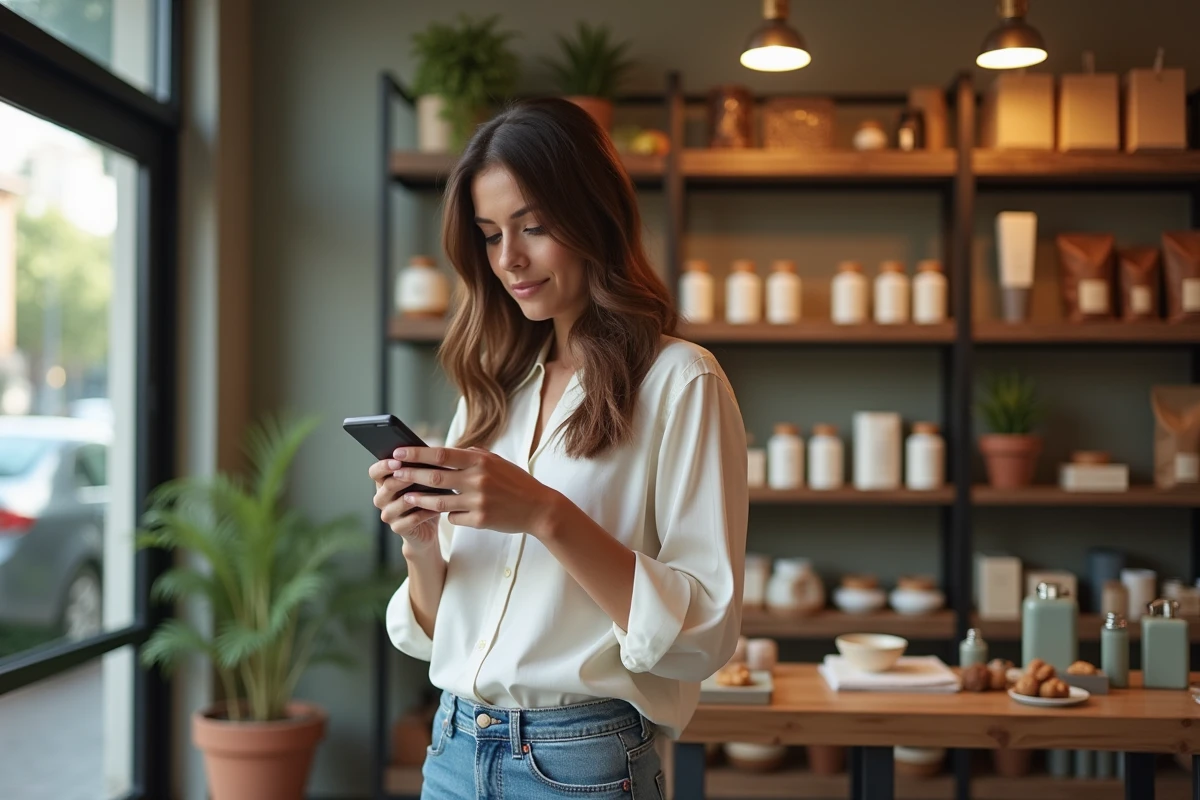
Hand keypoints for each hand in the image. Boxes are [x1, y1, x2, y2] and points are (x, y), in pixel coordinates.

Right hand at [369, 458, 440, 552]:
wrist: (426, 529)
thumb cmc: (423, 498)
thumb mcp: (420, 481)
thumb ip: (418, 468)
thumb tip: (426, 452)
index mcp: (383, 483)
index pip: (375, 472)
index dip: (384, 466)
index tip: (398, 461)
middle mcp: (382, 499)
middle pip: (387, 486)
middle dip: (404, 478)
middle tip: (421, 472)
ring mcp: (388, 515)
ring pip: (401, 502)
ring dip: (419, 496)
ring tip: (436, 490)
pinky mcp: (398, 528)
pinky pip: (411, 519)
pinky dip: (425, 513)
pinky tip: (437, 508)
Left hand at [388, 446, 559, 535]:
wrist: (539, 508)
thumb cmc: (516, 482)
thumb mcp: (497, 462)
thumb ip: (473, 456)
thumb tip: (446, 451)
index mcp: (481, 460)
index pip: (441, 454)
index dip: (416, 454)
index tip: (398, 452)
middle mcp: (478, 479)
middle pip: (435, 477)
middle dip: (410, 475)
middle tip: (393, 473)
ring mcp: (479, 501)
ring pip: (439, 502)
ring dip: (420, 499)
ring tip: (406, 497)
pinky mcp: (481, 521)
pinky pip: (454, 518)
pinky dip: (449, 514)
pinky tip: (449, 512)